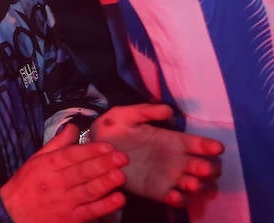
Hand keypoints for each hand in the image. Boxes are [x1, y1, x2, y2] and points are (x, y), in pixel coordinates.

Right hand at [0, 124, 127, 222]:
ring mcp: (63, 202)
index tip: (108, 146)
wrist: (12, 215)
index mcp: (47, 166)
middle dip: (103, 164)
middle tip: (122, 158)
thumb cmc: (26, 186)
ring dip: (105, 183)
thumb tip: (73, 127)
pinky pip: (90, 211)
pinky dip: (105, 205)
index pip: (71, 155)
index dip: (90, 150)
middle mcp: (55, 183)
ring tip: (120, 175)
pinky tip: (117, 198)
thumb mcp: (36, 161)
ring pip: (88, 191)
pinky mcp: (69, 220)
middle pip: (82, 172)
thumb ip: (57, 144)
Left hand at [91, 104, 222, 206]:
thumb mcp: (124, 115)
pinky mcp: (159, 192)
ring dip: (199, 186)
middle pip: (207, 167)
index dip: (210, 145)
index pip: (199, 144)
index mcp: (173, 140)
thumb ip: (144, 111)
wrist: (95, 152)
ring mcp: (171, 178)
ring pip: (198, 185)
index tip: (216, 147)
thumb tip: (168, 110)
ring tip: (190, 183)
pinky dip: (180, 200)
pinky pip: (178, 200)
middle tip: (202, 168)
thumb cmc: (113, 130)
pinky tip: (173, 196)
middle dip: (210, 168)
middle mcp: (177, 160)